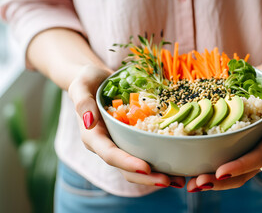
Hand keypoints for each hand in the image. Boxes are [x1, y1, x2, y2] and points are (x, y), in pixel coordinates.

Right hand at [68, 65, 185, 187]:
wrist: (97, 80)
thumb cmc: (87, 81)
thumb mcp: (81, 85)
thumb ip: (82, 101)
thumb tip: (89, 121)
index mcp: (93, 137)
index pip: (110, 154)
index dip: (127, 163)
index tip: (146, 168)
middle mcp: (107, 146)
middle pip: (126, 168)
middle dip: (147, 177)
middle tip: (169, 181)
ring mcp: (120, 145)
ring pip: (138, 167)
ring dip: (158, 175)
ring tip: (180, 180)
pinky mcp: (132, 141)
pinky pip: (146, 154)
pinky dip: (162, 162)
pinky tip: (180, 166)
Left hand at [186, 58, 261, 191]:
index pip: (259, 156)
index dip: (240, 166)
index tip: (220, 173)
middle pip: (245, 171)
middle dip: (221, 180)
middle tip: (196, 184)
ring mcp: (252, 142)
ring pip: (234, 167)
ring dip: (213, 177)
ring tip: (190, 183)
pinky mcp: (240, 136)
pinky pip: (226, 153)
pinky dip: (210, 162)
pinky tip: (191, 166)